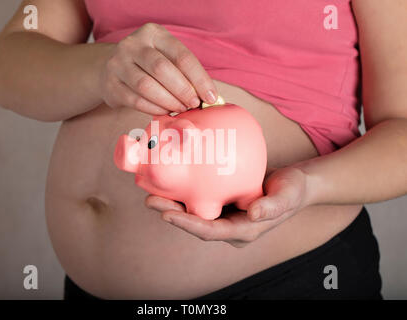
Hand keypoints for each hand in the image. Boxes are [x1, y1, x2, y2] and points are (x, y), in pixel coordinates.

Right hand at [97, 23, 217, 114]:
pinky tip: (165, 111)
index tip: (210, 97)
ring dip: (169, 101)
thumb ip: (185, 72)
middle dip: (183, 90)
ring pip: (147, 86)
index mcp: (153, 33)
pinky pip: (136, 100)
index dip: (199, 79)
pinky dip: (154, 108)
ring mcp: (118, 64)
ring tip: (180, 108)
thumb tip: (208, 96)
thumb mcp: (166, 57)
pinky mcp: (111, 85)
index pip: (181, 56)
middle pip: (162, 69)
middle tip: (193, 104)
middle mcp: (133, 45)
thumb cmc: (148, 65)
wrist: (111, 68)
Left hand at [145, 166, 312, 247]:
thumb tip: (253, 214)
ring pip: (193, 210)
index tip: (167, 215)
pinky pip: (199, 198)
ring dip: (172, 202)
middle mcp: (228, 226)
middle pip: (195, 222)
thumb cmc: (293, 190)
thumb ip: (273, 206)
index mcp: (242, 230)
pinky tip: (169, 177)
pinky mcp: (220, 201)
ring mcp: (223, 214)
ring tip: (151, 189)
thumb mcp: (288, 196)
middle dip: (172, 213)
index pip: (210, 231)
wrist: (293, 184)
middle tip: (150, 200)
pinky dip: (183, 190)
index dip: (188, 225)